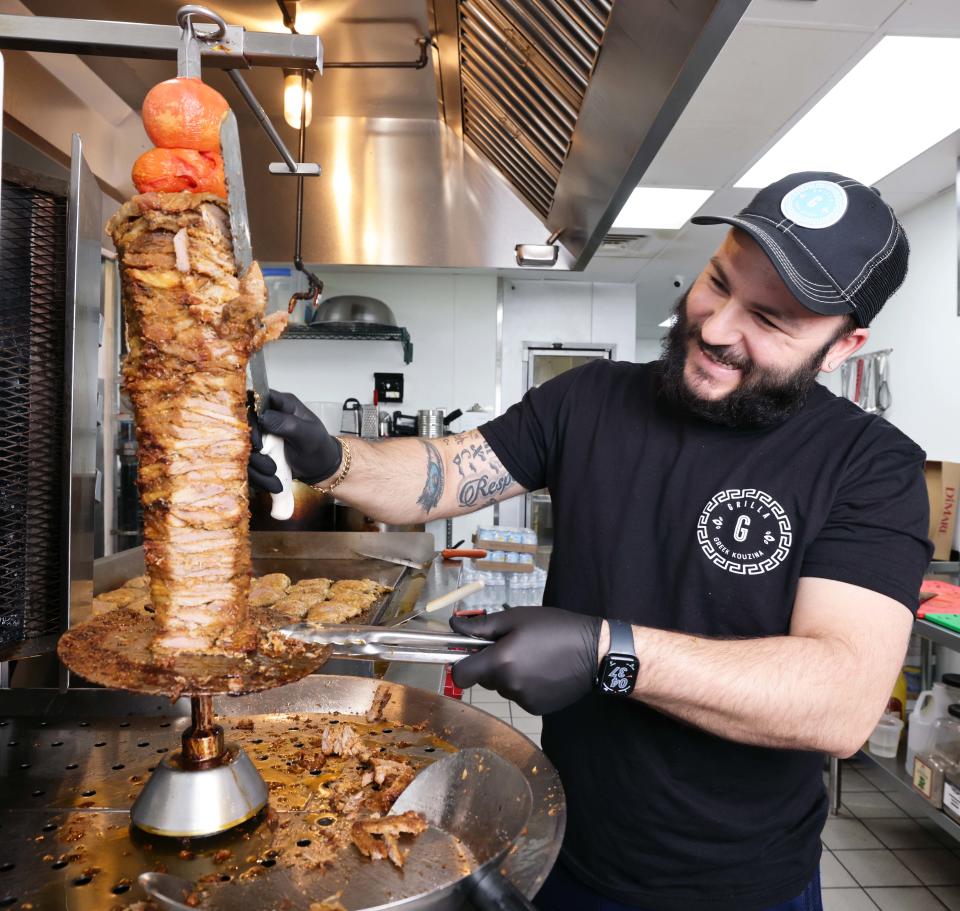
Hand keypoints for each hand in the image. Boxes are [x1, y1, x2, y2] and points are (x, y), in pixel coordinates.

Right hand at [248, 391, 341, 491]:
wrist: (321, 467)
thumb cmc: (319, 447)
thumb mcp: (308, 435)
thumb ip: (287, 424)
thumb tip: (263, 416)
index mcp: (281, 404)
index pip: (255, 399)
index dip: (249, 416)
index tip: (258, 440)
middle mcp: (267, 417)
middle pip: (243, 426)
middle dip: (254, 450)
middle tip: (270, 465)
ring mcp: (261, 435)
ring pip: (243, 449)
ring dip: (257, 467)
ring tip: (275, 473)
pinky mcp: (257, 452)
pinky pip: (248, 464)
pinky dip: (259, 477)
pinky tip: (274, 482)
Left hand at [450, 606, 601, 714]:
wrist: (595, 652)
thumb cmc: (554, 628)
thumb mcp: (516, 618)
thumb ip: (482, 626)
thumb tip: (453, 626)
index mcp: (500, 662)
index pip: (460, 675)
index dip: (461, 664)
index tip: (471, 654)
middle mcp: (509, 685)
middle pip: (483, 679)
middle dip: (491, 664)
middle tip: (514, 646)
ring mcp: (523, 700)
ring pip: (503, 687)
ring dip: (509, 674)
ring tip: (534, 657)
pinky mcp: (537, 709)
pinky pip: (519, 696)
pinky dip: (525, 685)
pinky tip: (543, 671)